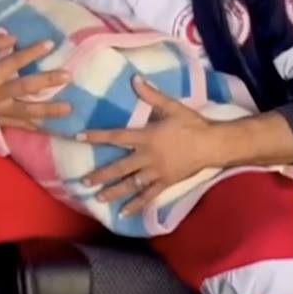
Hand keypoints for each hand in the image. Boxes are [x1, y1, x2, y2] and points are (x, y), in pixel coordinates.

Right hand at [0, 35, 71, 130]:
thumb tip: (12, 38)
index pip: (13, 62)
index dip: (31, 53)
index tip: (49, 44)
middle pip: (24, 87)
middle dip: (46, 81)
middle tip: (68, 76)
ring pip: (25, 111)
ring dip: (47, 110)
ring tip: (68, 108)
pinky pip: (17, 127)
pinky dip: (32, 128)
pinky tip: (48, 128)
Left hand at [79, 76, 215, 216]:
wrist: (213, 145)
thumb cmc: (192, 124)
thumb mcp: (172, 106)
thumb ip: (151, 95)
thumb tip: (134, 79)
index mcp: (147, 137)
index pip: (117, 136)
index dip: (97, 137)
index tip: (79, 138)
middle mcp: (148, 157)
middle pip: (120, 167)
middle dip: (101, 175)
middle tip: (83, 182)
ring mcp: (156, 172)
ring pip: (131, 185)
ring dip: (113, 192)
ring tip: (98, 199)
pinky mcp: (165, 183)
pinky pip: (148, 196)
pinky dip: (136, 205)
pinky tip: (123, 213)